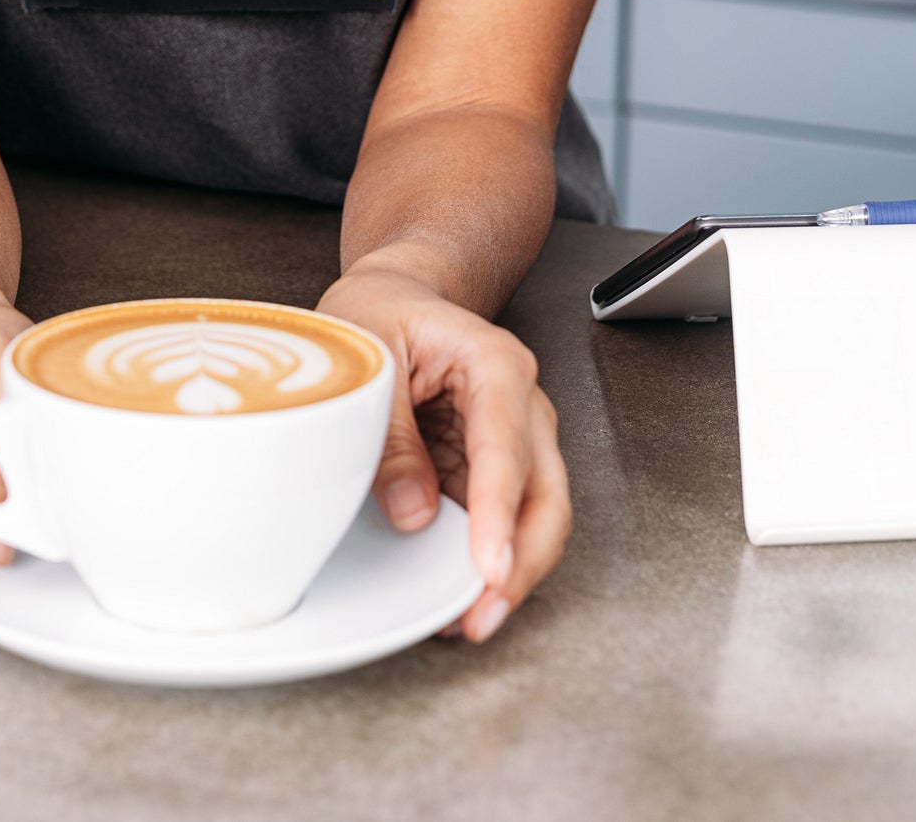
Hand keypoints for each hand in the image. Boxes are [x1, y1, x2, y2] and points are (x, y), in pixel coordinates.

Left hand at [318, 263, 569, 642]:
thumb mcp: (370, 355)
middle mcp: (520, 405)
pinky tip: (460, 595)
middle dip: (522, 561)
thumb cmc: (383, 310)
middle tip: (480, 615)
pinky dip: (489, 562)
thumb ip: (391, 433)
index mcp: (494, 363)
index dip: (499, 511)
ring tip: (465, 620)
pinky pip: (505, 522)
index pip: (507, 445)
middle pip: (545, 494)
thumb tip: (413, 511)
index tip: (490, 565)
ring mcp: (514, 440)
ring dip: (511, 572)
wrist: (396, 296)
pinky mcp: (494, 469)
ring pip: (537, 517)